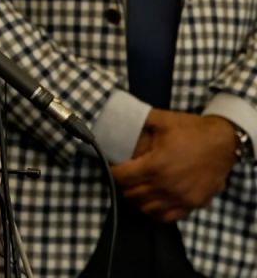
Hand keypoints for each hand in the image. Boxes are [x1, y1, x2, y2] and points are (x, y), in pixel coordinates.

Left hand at [111, 109, 236, 222]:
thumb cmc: (192, 131)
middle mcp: (165, 186)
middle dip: (123, 185)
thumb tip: (117, 120)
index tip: (112, 166)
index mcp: (155, 166)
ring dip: (137, 199)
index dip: (113, 172)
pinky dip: (155, 212)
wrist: (224, 143)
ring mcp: (180, 198)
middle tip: (124, 177)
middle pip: (131, 194)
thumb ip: (138, 121)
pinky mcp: (193, 204)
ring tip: (136, 188)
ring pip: (146, 208)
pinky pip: (167, 217)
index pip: (122, 177)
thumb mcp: (162, 120)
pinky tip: (152, 202)